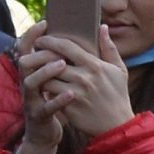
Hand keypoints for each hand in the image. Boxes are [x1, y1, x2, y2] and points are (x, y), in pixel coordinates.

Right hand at [11, 23, 68, 153]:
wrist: (44, 135)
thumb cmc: (52, 103)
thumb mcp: (52, 82)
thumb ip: (57, 61)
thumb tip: (69, 39)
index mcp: (32, 73)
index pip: (25, 49)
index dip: (31, 35)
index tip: (45, 23)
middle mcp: (27, 84)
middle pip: (24, 63)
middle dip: (39, 53)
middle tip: (58, 50)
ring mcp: (31, 101)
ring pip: (30, 82)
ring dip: (45, 72)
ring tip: (63, 65)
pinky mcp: (38, 116)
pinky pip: (45, 107)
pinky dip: (57, 100)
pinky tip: (71, 93)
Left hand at [48, 25, 137, 141]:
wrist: (116, 125)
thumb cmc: (118, 95)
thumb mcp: (119, 70)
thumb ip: (109, 48)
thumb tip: (102, 27)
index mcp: (94, 65)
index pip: (66, 46)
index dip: (50, 40)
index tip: (42, 39)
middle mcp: (83, 78)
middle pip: (52, 61)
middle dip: (40, 56)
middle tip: (34, 53)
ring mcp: (75, 93)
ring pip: (48, 79)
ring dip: (41, 74)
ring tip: (38, 71)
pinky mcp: (69, 108)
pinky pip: (50, 95)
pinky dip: (46, 90)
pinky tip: (45, 87)